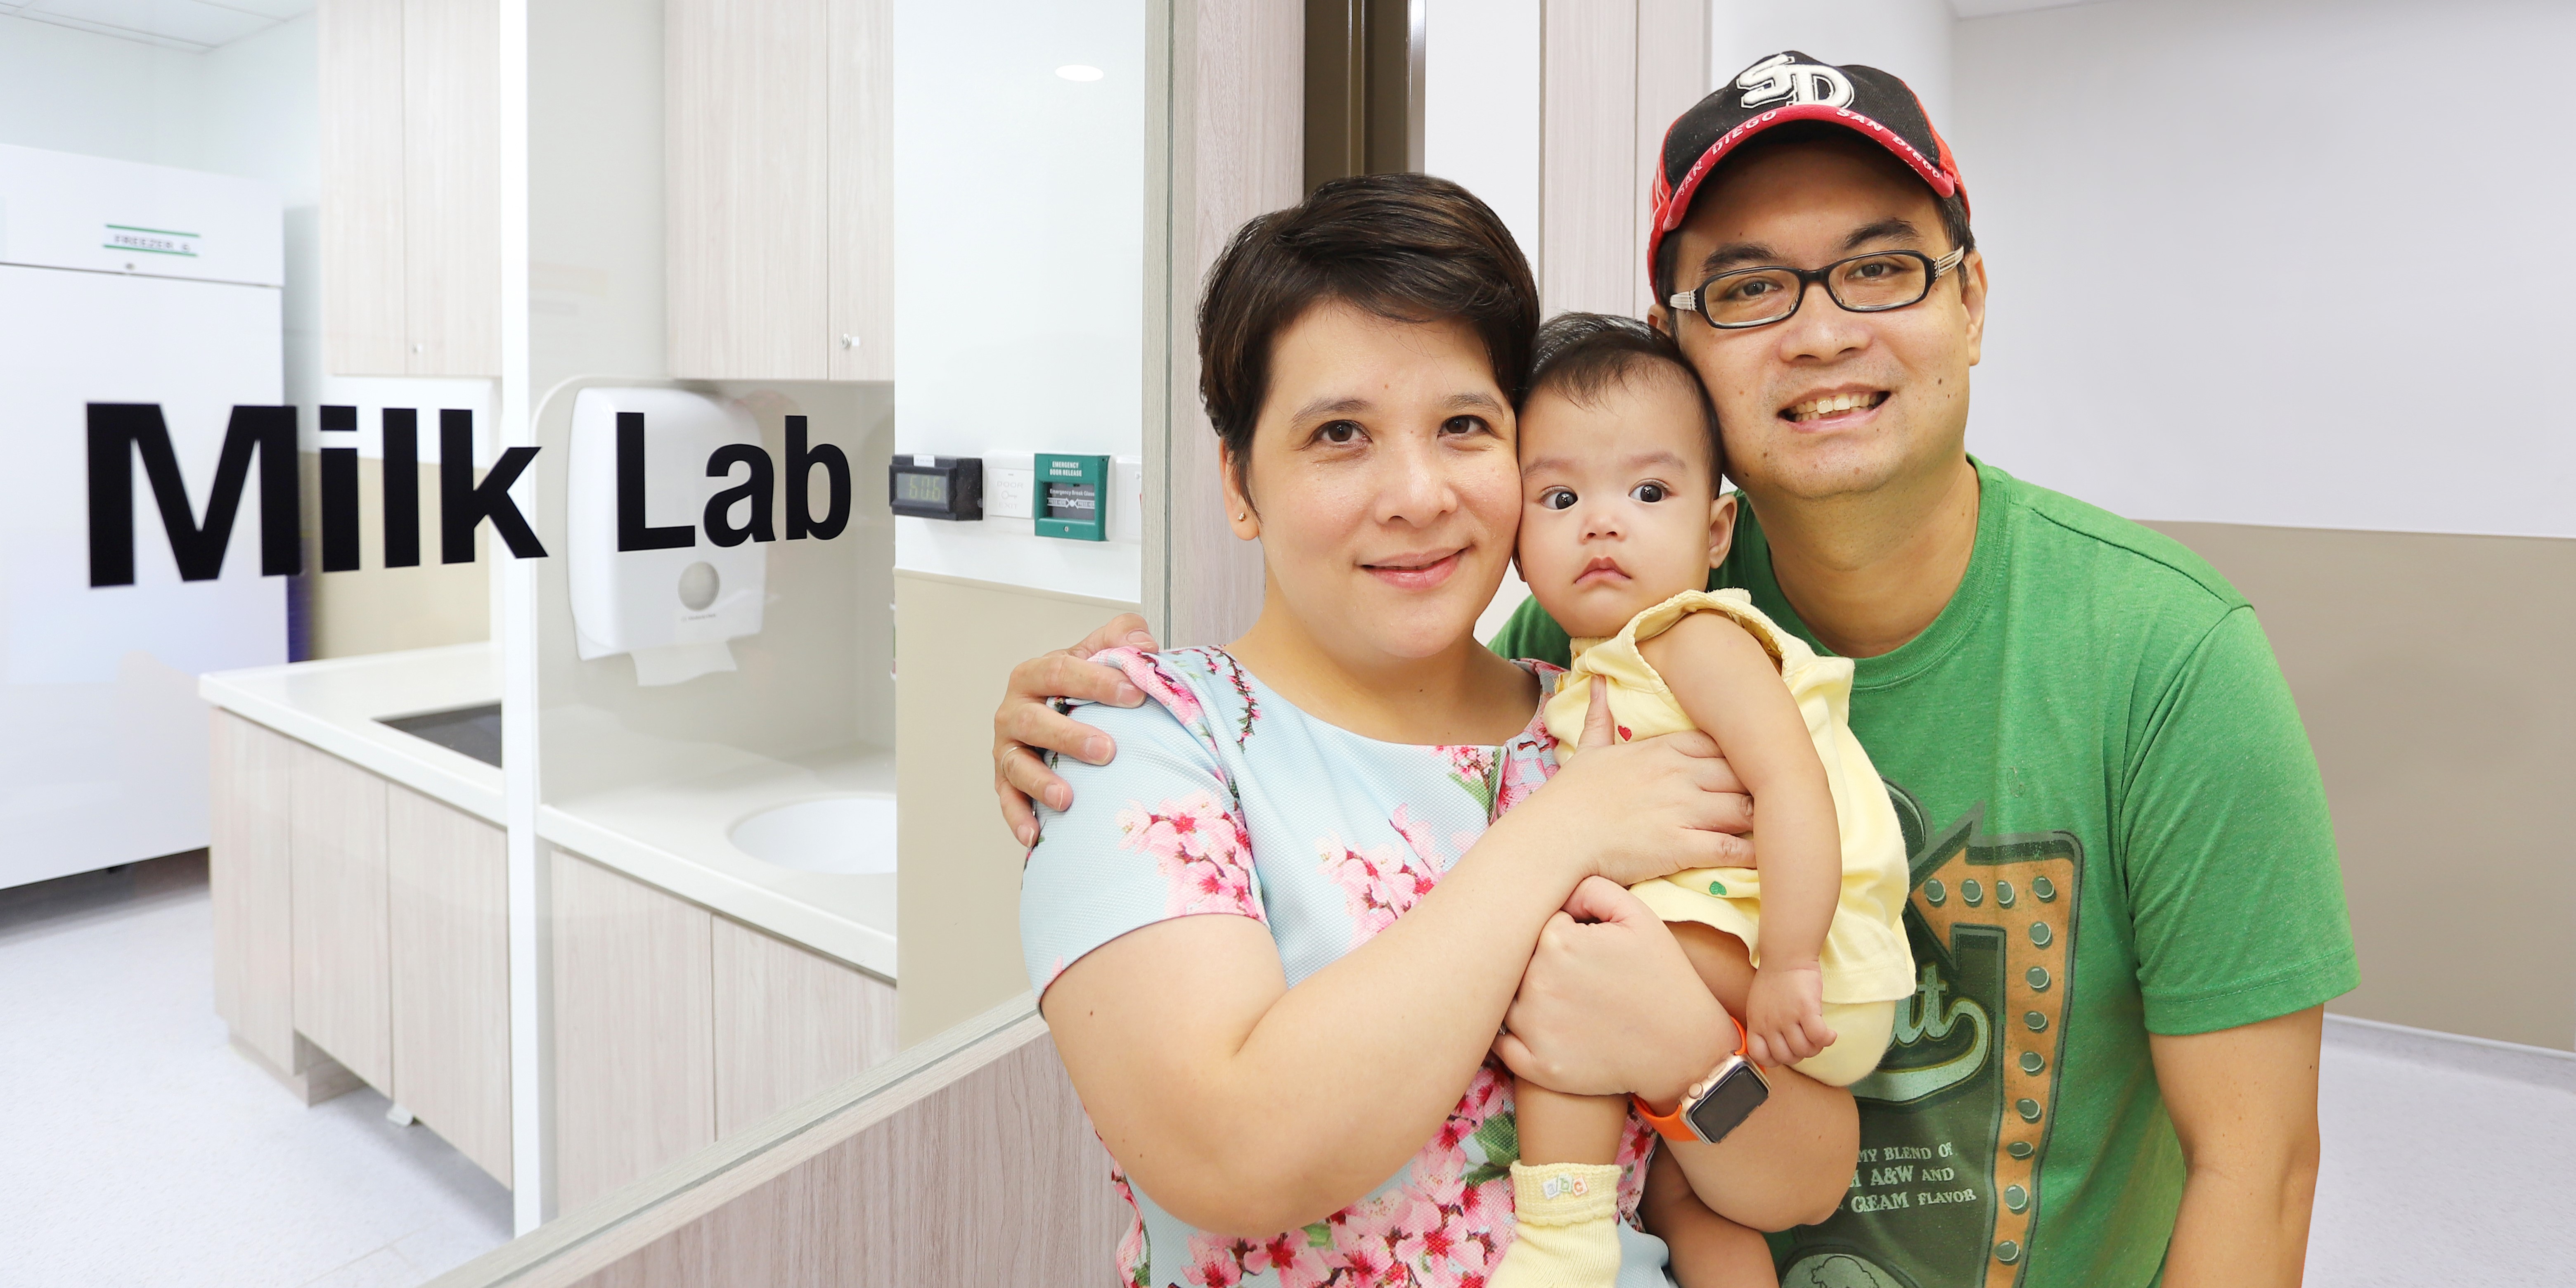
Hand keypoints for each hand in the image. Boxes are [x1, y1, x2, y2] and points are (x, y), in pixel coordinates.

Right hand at [993, 613, 1160, 846]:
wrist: (1066, 712)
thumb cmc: (1087, 685)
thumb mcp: (1106, 651)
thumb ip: (1125, 636)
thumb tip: (1145, 647)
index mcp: (1037, 673)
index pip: (1061, 671)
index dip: (1097, 682)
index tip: (1135, 695)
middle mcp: (1015, 709)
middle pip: (1033, 720)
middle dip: (1069, 736)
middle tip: (1108, 751)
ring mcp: (1008, 747)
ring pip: (1016, 763)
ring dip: (1040, 782)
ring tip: (1067, 798)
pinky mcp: (1005, 780)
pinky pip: (1008, 800)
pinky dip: (1019, 818)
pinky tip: (1035, 836)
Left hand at [1494, 876, 1733, 1105]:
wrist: (1684, 1049)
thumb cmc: (1663, 978)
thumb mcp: (1639, 917)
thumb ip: (1593, 889)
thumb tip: (1559, 888)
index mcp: (1557, 942)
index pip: (1539, 925)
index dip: (1562, 933)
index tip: (1585, 947)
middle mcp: (1537, 983)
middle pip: (1518, 960)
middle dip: (1541, 963)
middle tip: (1578, 976)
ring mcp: (1533, 1028)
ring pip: (1507, 998)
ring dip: (1524, 996)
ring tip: (1565, 1001)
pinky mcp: (1536, 1064)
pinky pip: (1502, 1045)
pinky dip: (1513, 1036)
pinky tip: (1538, 1028)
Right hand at [1503, 680, 1753, 886]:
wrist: (1557, 834)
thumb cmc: (1571, 795)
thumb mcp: (1588, 748)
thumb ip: (1601, 715)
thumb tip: (1598, 680)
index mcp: (1664, 750)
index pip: (1722, 743)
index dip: (1743, 755)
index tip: (1753, 767)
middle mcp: (1680, 775)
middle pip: (1743, 773)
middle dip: (1762, 787)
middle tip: (1776, 801)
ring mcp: (1683, 809)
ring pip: (1746, 807)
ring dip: (1765, 818)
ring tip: (1780, 828)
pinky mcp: (1682, 845)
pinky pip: (1732, 847)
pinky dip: (1754, 853)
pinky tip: (1768, 858)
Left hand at [1742, 964, 1833, 1068]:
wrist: (1786, 956)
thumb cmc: (1773, 980)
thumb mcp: (1758, 1006)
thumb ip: (1764, 1025)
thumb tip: (1775, 1045)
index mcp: (1756, 1024)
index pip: (1760, 1056)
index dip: (1776, 1059)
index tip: (1786, 1050)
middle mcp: (1770, 1024)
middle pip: (1787, 1057)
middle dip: (1800, 1055)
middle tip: (1807, 1042)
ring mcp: (1787, 1017)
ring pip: (1804, 1050)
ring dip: (1816, 1048)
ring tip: (1819, 1036)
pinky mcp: (1806, 1009)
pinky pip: (1818, 1036)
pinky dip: (1827, 1039)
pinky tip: (1830, 1034)